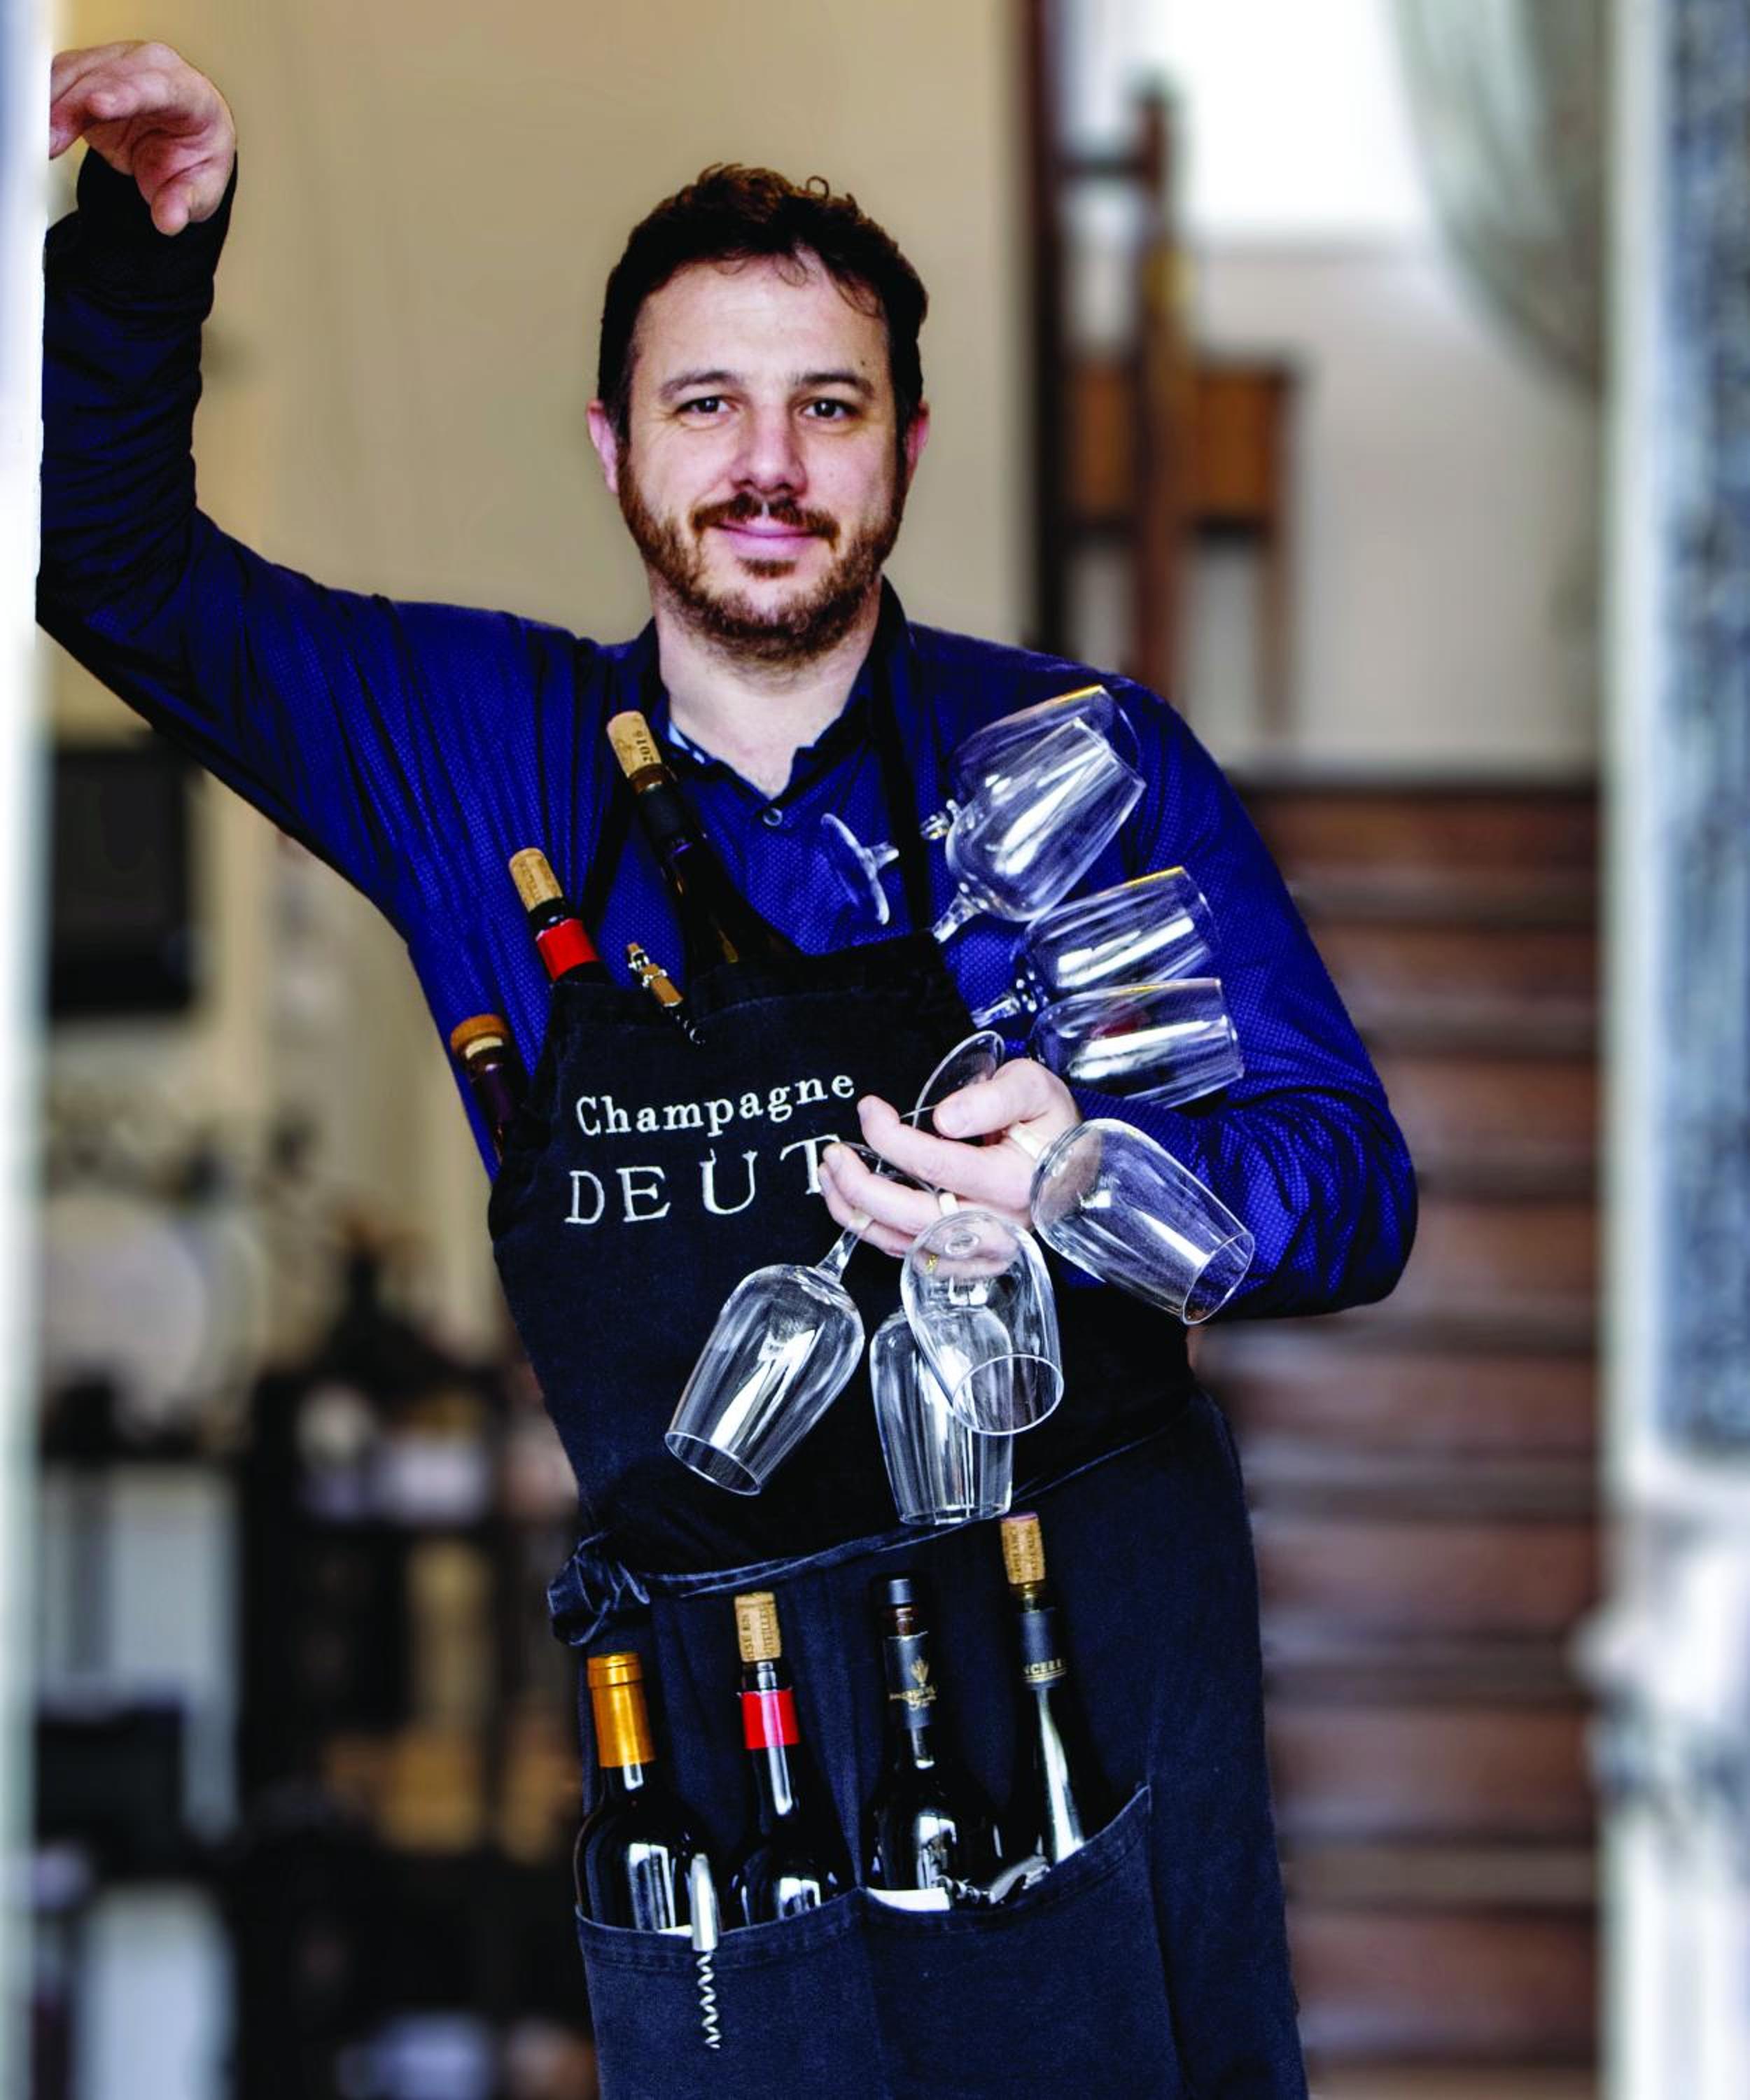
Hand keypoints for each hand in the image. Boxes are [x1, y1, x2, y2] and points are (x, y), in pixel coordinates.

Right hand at [49, 41, 235, 234]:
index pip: (154, 89)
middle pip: (104, 77)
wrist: (183, 141)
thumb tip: (168, 220)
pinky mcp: (89, 73)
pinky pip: (60, 79)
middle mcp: (151, 68)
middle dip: (73, 105)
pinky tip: (36, 126)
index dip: (123, 94)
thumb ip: (185, 204)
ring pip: (75, 73)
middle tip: (50, 140)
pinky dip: (45, 102)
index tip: (96, 106)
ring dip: (53, 104)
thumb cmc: (195, 158)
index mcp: (189, 93)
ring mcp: (117, 65)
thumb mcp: (201, 189)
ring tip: (41, 139)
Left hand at [817, 1060, 1080, 1257]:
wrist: (1075, 1165)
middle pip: (911, 1217)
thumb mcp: (1032, 1088)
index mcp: (1015, 1182)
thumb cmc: (1049, 1123)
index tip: (869, 1108)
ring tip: (830, 1174)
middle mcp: (998, 1227)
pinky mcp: (969, 1264)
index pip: (935, 1166)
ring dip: (854, 1213)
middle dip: (859, 1185)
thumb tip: (945, 1118)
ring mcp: (982, 1253)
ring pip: (903, 1245)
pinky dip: (873, 1233)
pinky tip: (853, 1203)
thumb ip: (991, 1097)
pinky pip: (910, 1258)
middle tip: (832, 1153)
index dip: (889, 1136)